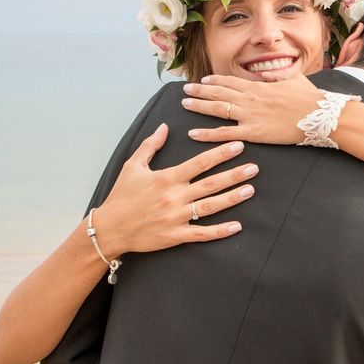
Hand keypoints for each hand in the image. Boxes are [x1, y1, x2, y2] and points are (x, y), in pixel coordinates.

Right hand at [94, 123, 257, 256]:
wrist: (109, 228)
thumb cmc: (121, 196)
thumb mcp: (133, 166)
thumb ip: (151, 145)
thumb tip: (165, 127)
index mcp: (167, 178)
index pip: (199, 163)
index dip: (220, 154)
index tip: (237, 146)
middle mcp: (175, 197)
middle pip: (211, 183)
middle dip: (234, 174)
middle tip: (254, 167)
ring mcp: (176, 217)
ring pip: (211, 206)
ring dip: (232, 198)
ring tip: (250, 189)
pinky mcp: (176, 236)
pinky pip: (202, 233)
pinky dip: (220, 231)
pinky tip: (237, 226)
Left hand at [181, 74, 321, 143]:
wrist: (318, 115)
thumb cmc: (309, 98)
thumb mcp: (292, 81)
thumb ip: (277, 80)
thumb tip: (270, 77)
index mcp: (258, 86)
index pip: (230, 81)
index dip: (214, 81)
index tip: (203, 80)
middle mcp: (249, 99)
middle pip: (218, 92)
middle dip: (199, 91)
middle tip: (185, 89)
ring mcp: (249, 115)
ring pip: (217, 109)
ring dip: (198, 106)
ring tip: (184, 104)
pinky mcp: (252, 132)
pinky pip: (224, 133)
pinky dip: (207, 134)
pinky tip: (193, 133)